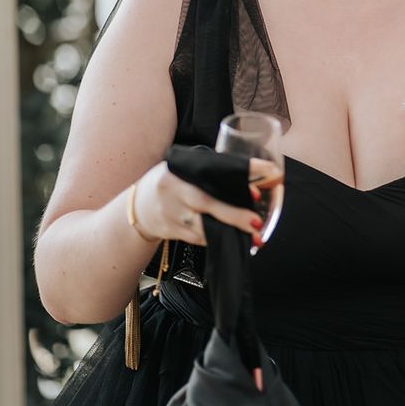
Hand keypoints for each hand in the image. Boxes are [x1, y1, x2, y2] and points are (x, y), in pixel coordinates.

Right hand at [130, 158, 278, 245]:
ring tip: (253, 236)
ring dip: (228, 232)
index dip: (240, 169)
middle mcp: (172, 189)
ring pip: (201, 226)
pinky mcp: (170, 230)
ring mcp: (169, 212)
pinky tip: (231, 239)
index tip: (267, 169)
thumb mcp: (185, 168)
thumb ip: (211, 170)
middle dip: (234, 213)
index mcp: (180, 168)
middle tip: (256, 221)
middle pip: (205, 202)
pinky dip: (215, 238)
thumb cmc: (172, 182)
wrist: (137, 205)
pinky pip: (197, 238)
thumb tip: (253, 175)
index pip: (214, 166)